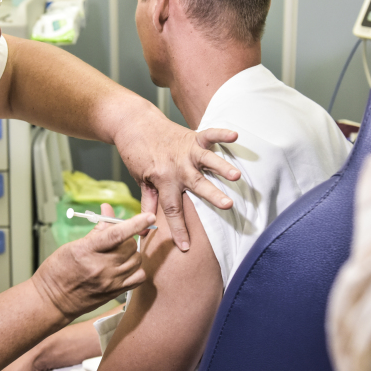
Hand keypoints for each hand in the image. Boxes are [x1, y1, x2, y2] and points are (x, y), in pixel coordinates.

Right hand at [31, 204, 150, 321]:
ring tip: (118, 253)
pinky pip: (139, 277)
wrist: (52, 301)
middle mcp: (101, 268)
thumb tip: (108, 209)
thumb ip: (96, 230)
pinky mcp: (115, 293)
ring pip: (137, 260)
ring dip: (132, 253)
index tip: (148, 216)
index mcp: (87, 251)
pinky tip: (126, 266)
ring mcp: (110, 282)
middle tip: (117, 240)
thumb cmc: (57, 271)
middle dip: (128, 238)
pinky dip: (136, 269)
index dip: (135, 223)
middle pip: (129, 246)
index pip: (117, 234)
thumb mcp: (72, 246)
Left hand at [114, 110, 238, 250]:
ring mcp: (186, 151)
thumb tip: (146, 226)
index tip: (186, 246)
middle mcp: (177, 166)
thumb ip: (149, 201)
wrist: (134, 124)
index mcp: (163, 180)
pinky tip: (235, 135)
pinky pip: (209, 135)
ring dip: (222, 167)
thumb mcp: (140, 179)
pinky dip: (222, 134)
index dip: (178, 229)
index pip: (172, 209)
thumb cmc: (137, 154)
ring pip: (207, 161)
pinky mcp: (192, 136)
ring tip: (236, 175)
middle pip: (197, 184)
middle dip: (212, 195)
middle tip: (228, 205)